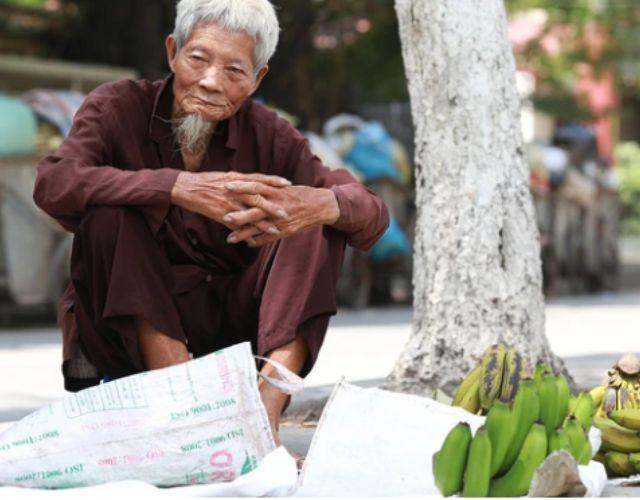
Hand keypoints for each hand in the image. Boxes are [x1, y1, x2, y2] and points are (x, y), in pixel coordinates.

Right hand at [170, 171, 290, 239]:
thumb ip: (241, 180)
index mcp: (237, 178)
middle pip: (258, 198)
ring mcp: (228, 202)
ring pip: (249, 213)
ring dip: (263, 223)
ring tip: (275, 230)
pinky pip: (236, 225)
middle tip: (286, 212)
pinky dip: (245, 233)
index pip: (259, 178)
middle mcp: (234, 189)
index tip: (288, 183)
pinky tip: (254, 240)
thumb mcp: (226, 176)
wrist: (186, 187)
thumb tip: (254, 182)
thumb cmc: (206, 181)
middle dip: (273, 206)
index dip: (273, 181)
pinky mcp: (220, 214)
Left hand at [224, 181, 339, 246]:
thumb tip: (248, 185)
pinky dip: (259, 241)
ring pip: (260, 226)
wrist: (321, 205)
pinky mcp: (287, 230)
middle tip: (222, 215)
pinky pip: (270, 237)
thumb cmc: (300, 194)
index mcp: (276, 190)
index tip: (225, 185)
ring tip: (229, 239)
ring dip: (244, 233)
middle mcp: (278, 204)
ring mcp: (282, 218)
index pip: (256, 186)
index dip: (241, 186)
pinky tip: (247, 244)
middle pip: (256, 208)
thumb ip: (267, 188)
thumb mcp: (283, 187)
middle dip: (239, 213)